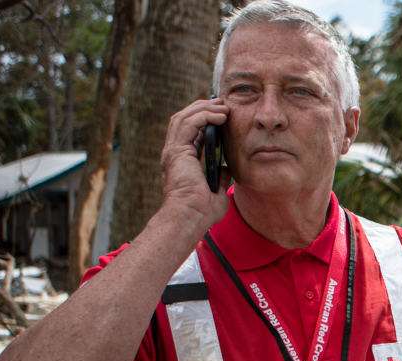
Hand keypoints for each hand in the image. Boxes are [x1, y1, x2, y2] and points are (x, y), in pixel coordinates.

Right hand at [160, 98, 230, 231]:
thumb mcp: (217, 190)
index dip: (205, 119)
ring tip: (223, 106)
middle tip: (222, 103)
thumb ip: (221, 177)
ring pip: (183, 117)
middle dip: (203, 108)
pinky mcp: (177, 151)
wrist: (190, 218)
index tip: (222, 114)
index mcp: (181, 161)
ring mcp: (173, 151)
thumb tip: (228, 168)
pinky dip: (204, 116)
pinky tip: (219, 115)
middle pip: (183, 119)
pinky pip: (188, 124)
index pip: (189, 131)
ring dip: (204, 109)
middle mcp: (173, 153)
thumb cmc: (201, 211)